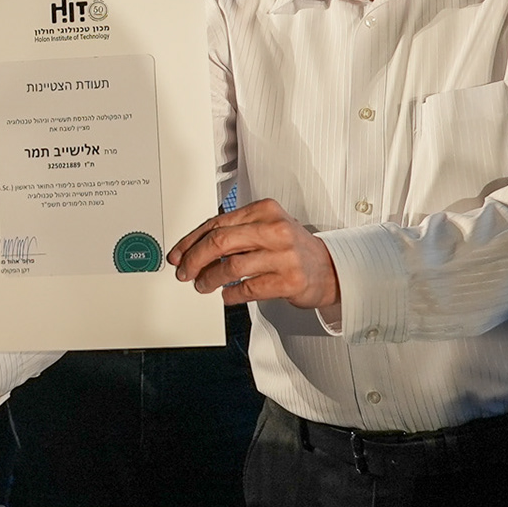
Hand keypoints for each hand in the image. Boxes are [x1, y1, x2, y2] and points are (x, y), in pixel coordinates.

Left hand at [168, 197, 340, 309]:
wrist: (329, 269)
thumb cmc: (292, 249)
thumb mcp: (266, 228)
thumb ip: (235, 233)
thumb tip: (194, 248)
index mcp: (265, 210)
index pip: (217, 222)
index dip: (191, 240)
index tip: (178, 253)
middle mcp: (275, 230)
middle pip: (220, 242)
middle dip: (194, 259)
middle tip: (184, 272)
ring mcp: (284, 256)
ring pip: (231, 267)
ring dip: (209, 279)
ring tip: (203, 285)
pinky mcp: (289, 281)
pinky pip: (247, 289)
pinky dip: (231, 295)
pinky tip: (226, 296)